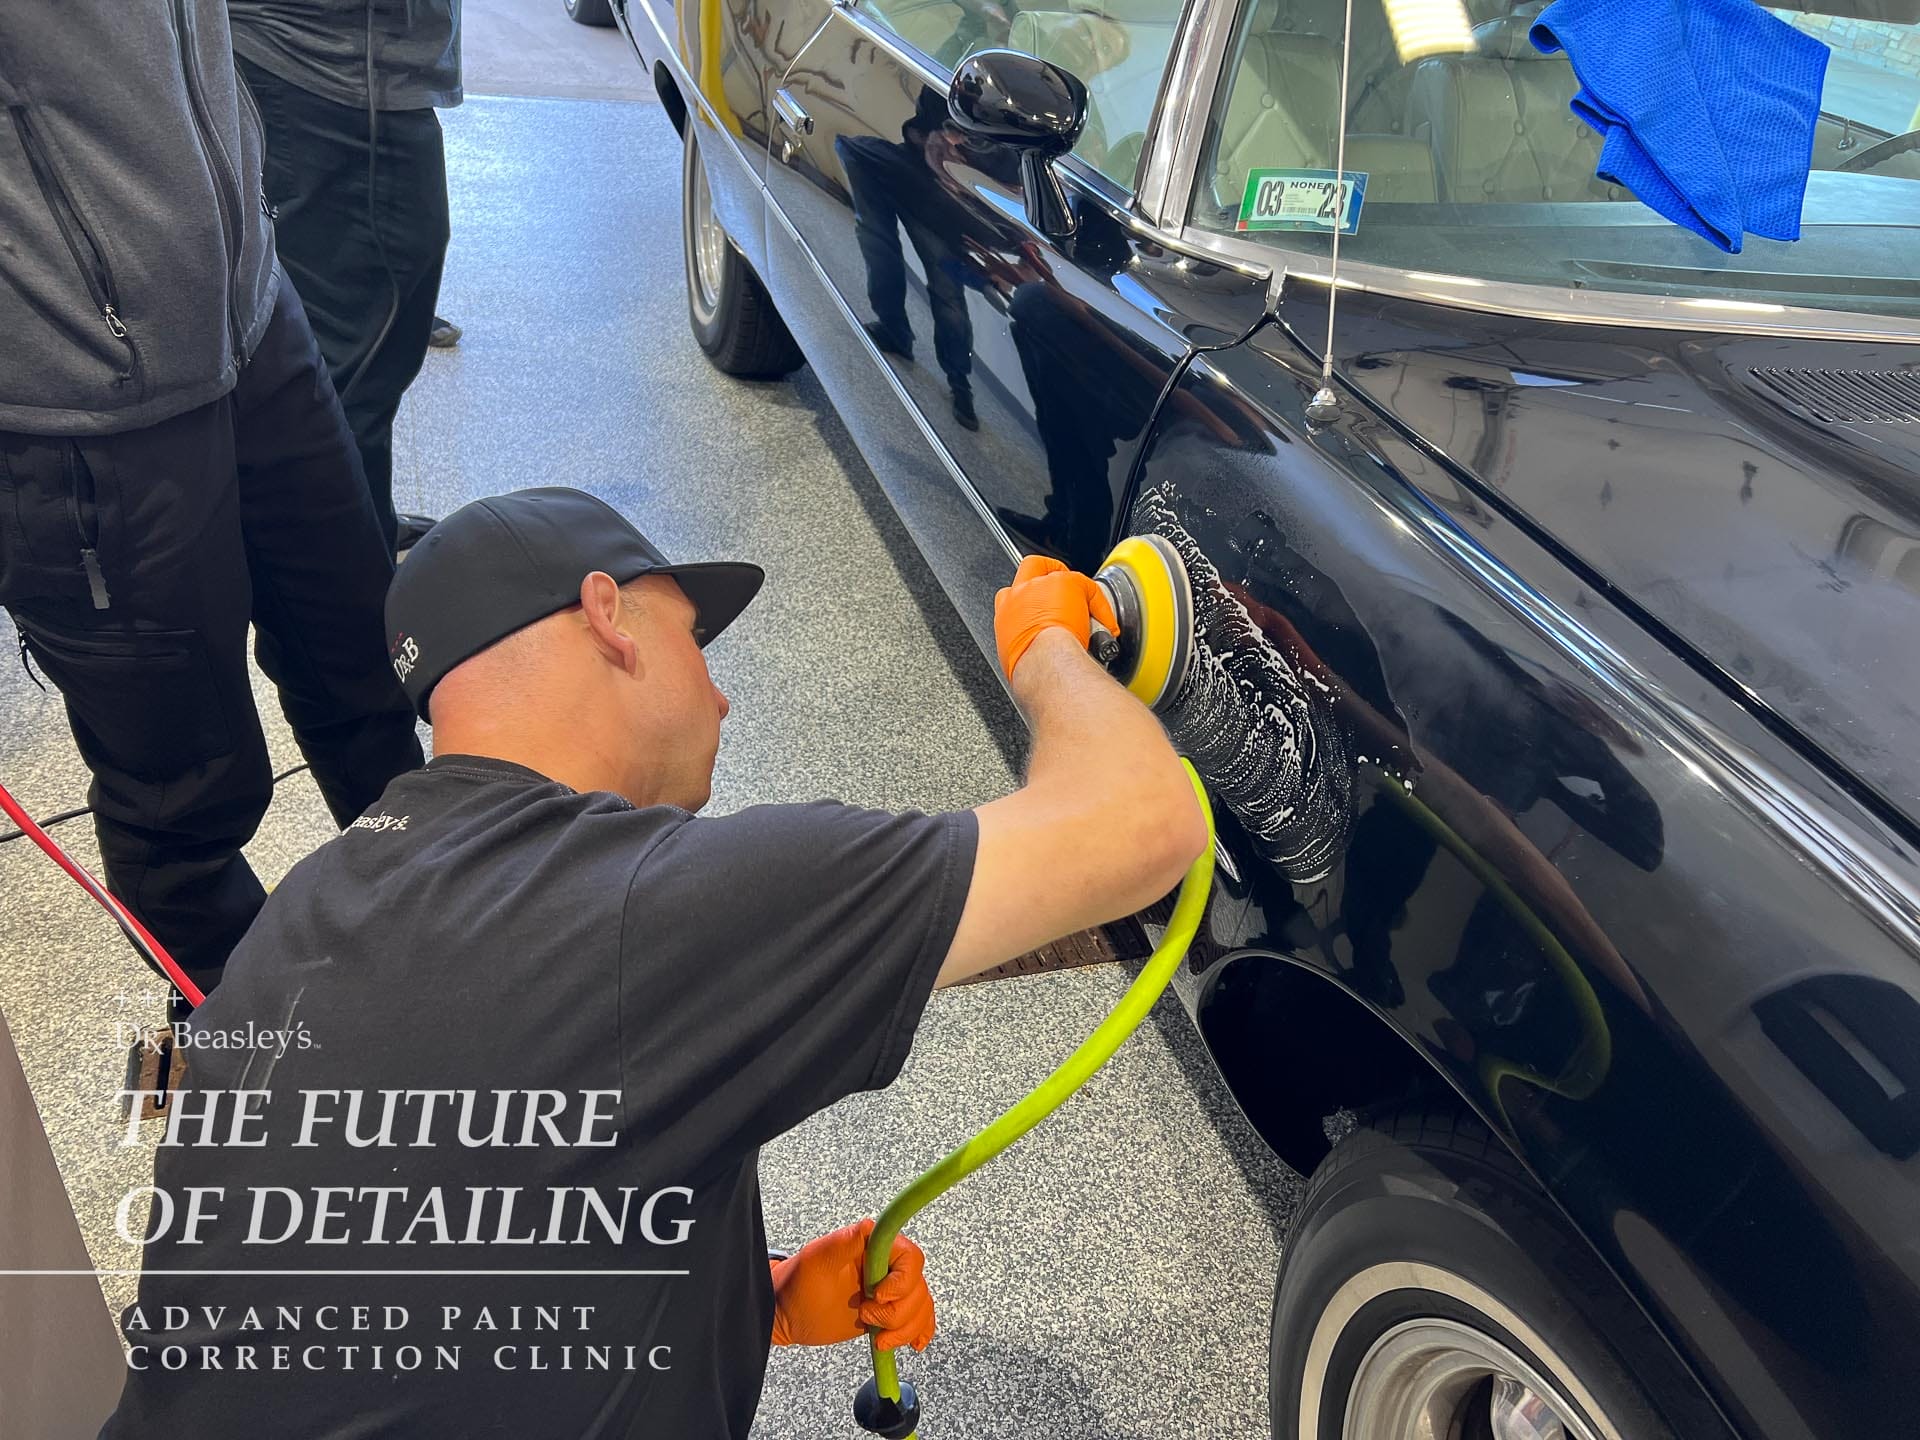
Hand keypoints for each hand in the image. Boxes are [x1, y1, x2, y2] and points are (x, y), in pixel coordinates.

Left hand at [770, 1219, 936, 1351]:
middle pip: (918, 1288)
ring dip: (904, 1329)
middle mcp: (886, 1266)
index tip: (878, 1296)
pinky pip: (918, 1320)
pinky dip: (919, 1331)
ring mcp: (889, 1291)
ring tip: (878, 1338)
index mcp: (874, 1246)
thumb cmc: (796, 1284)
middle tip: (866, 1316)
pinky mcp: (887, 1313)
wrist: (787, 1314)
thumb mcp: (817, 1261)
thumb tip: (869, 1227)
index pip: (911, 1258)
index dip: (902, 1281)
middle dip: (896, 1312)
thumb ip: (844, 1243)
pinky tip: (914, 1343)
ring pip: (920, 1307)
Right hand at [993, 555, 1120, 680]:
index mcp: (1005, 613)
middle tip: (1062, 589)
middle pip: (1031, 566)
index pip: (1012, 594)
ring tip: (1087, 611)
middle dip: (1046, 571)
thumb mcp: (1017, 659)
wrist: (1045, 664)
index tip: (1040, 608)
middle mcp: (1019, 594)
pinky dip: (1099, 603)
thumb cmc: (1032, 667)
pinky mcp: (1066, 582)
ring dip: (1076, 590)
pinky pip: (1088, 586)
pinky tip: (1105, 621)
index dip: (1029, 597)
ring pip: (1062, 573)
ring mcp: (1042, 585)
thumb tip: (1037, 656)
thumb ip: (1025, 645)